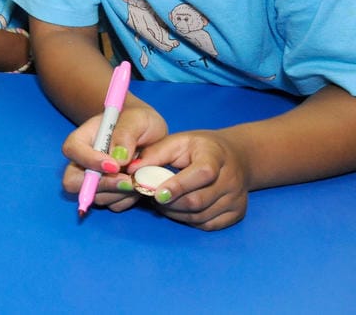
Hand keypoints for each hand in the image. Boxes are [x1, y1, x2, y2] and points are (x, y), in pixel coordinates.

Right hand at [61, 105, 167, 213]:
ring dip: (120, 193)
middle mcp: (85, 162)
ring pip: (97, 197)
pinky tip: (140, 185)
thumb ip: (126, 134)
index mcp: (84, 138)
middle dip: (101, 185)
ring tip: (141, 178)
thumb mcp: (137, 119)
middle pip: (72, 181)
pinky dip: (129, 199)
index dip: (89, 160)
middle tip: (128, 182)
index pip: (72, 150)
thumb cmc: (139, 122)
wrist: (151, 137)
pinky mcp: (111, 194)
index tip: (114, 165)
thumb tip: (119, 158)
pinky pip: (114, 205)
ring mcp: (96, 181)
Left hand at [119, 129, 252, 230]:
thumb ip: (154, 154)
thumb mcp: (177, 142)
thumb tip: (131, 170)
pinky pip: (208, 225)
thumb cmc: (198, 148)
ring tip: (161, 202)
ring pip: (200, 216)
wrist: (235, 157)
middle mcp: (231, 179)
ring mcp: (236, 199)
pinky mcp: (237, 214)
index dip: (178, 185)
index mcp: (216, 156)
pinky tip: (177, 209)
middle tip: (151, 198)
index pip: (202, 173)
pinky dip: (188, 220)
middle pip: (198, 200)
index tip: (157, 194)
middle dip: (170, 203)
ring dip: (175, 213)